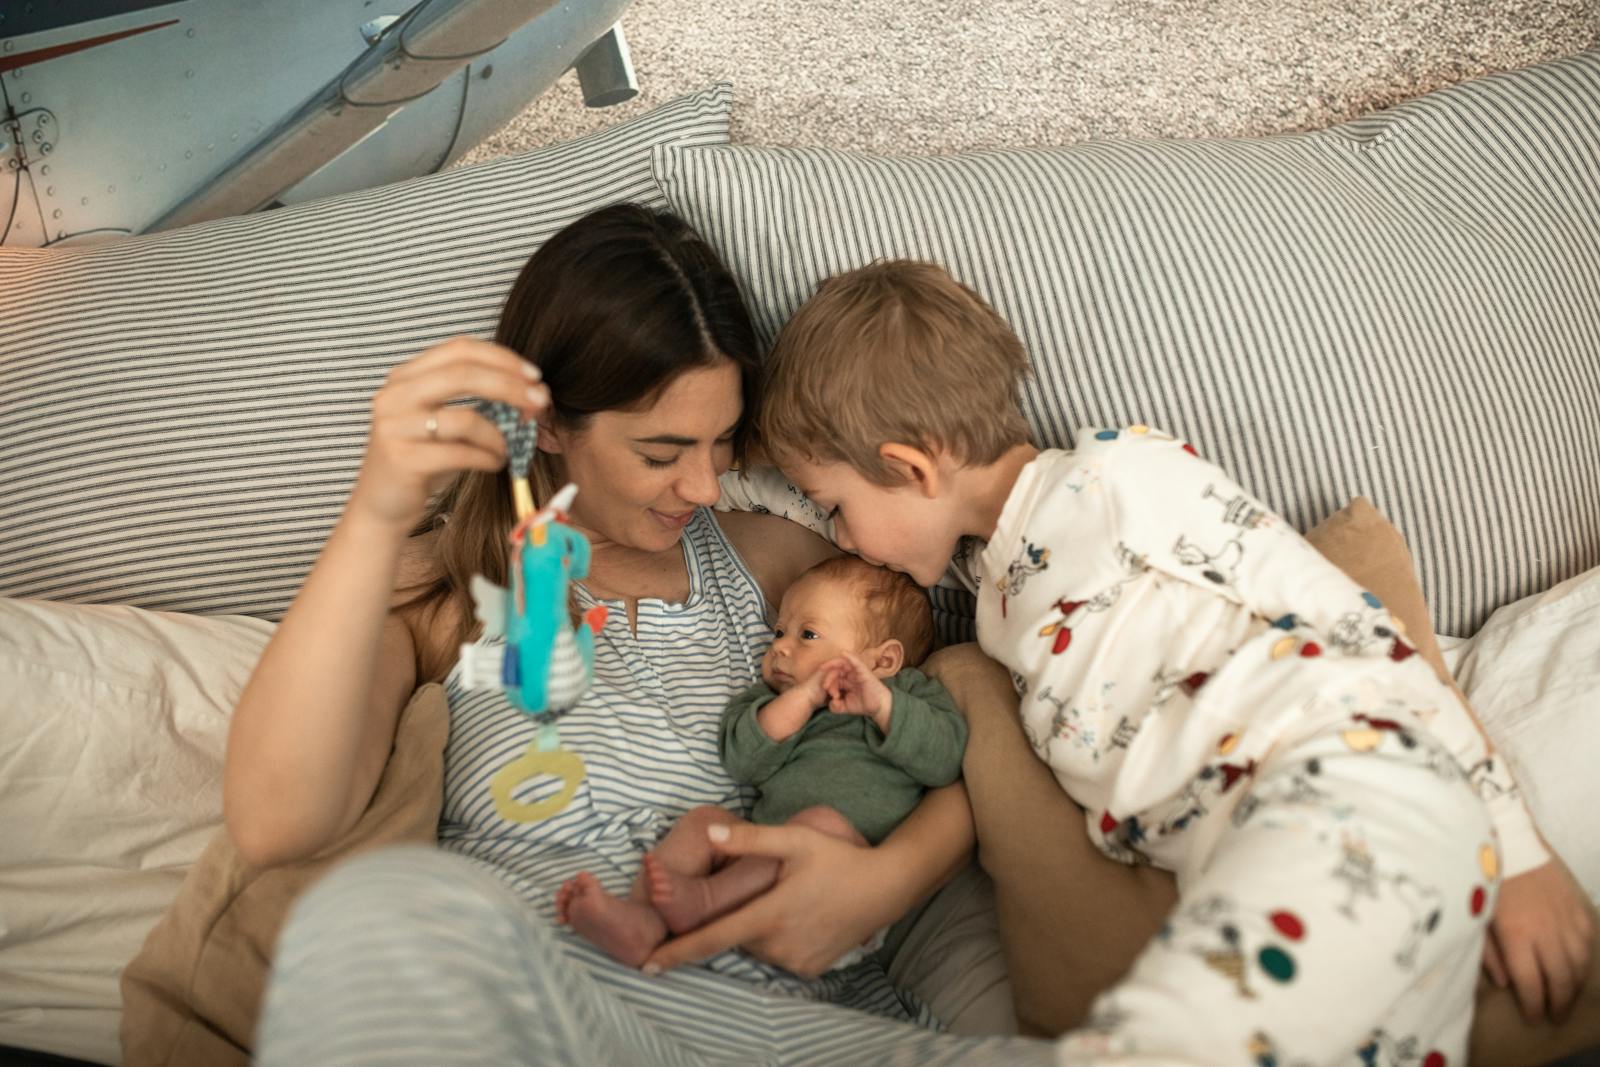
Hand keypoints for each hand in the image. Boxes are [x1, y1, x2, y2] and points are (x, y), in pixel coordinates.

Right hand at [349, 337, 548, 529]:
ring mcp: (394, 426)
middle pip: (463, 374)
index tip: (534, 375)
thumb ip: (477, 401)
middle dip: (510, 386)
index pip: (459, 349)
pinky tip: (495, 464)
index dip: (502, 358)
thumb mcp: (446, 423)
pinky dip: (488, 457)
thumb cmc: (424, 461)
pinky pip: (461, 453)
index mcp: (406, 376)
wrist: (383, 507)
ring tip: (509, 449)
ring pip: (465, 418)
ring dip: (499, 435)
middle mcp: (395, 395)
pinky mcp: (401, 459)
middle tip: (540, 402)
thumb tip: (532, 393)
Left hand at [641, 820, 904, 977]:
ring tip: (789, 899)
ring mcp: (794, 961)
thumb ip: (749, 840)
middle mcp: (777, 945)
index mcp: (767, 915)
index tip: (647, 964)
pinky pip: (779, 955)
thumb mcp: (795, 839)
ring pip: (757, 946)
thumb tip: (707, 833)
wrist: (885, 887)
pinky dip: (779, 938)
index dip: (677, 952)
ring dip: (760, 926)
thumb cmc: (837, 858)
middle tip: (767, 890)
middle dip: (739, 915)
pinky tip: (800, 915)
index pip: (711, 939)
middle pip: (737, 935)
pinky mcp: (809, 970)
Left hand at [820, 654, 892, 729]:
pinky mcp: (864, 671)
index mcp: (846, 680)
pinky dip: (850, 657)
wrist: (878, 708)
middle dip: (828, 676)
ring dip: (833, 665)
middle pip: (836, 669)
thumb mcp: (845, 707)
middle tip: (825, 686)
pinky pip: (856, 661)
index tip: (827, 694)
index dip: (828, 683)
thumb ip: (836, 706)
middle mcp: (851, 674)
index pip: (834, 677)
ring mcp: (857, 671)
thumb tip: (830, 704)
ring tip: (825, 669)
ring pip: (842, 663)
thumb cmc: (864, 704)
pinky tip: (843, 654)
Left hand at [1482, 854, 1595, 1022]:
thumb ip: (1489, 953)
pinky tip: (1578, 969)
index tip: (1533, 1019)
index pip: (1531, 982)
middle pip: (1560, 979)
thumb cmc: (1484, 876)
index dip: (1534, 1005)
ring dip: (1575, 986)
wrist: (1509, 836)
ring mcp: (1567, 918)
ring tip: (1567, 999)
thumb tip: (1506, 984)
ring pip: (1580, 963)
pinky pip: (1588, 941)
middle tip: (1554, 1018)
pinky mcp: (1578, 905)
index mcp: (1517, 934)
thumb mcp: (1477, 916)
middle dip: (1558, 1003)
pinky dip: (1585, 960)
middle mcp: (1547, 931)